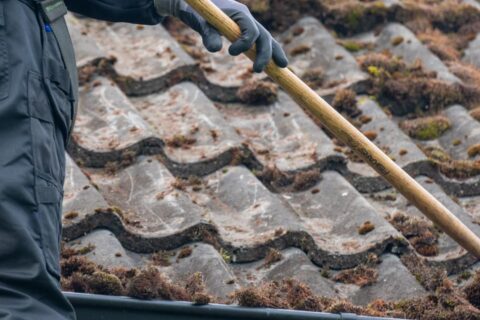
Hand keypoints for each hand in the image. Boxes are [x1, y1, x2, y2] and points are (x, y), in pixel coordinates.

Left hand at [155, 0, 287, 72]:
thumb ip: (208, 35)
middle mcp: (247, 18)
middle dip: (265, 54)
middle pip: (264, 36)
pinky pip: (261, 42)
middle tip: (258, 71)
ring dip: (273, 53)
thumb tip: (215, 49)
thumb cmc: (198, 13)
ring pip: (266, 39)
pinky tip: (275, 64)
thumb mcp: (199, 23)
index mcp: (239, 13)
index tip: (230, 52)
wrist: (199, 6)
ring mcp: (248, 24)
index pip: (251, 29)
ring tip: (282, 67)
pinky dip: (268, 51)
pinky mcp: (246, 31)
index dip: (245, 43)